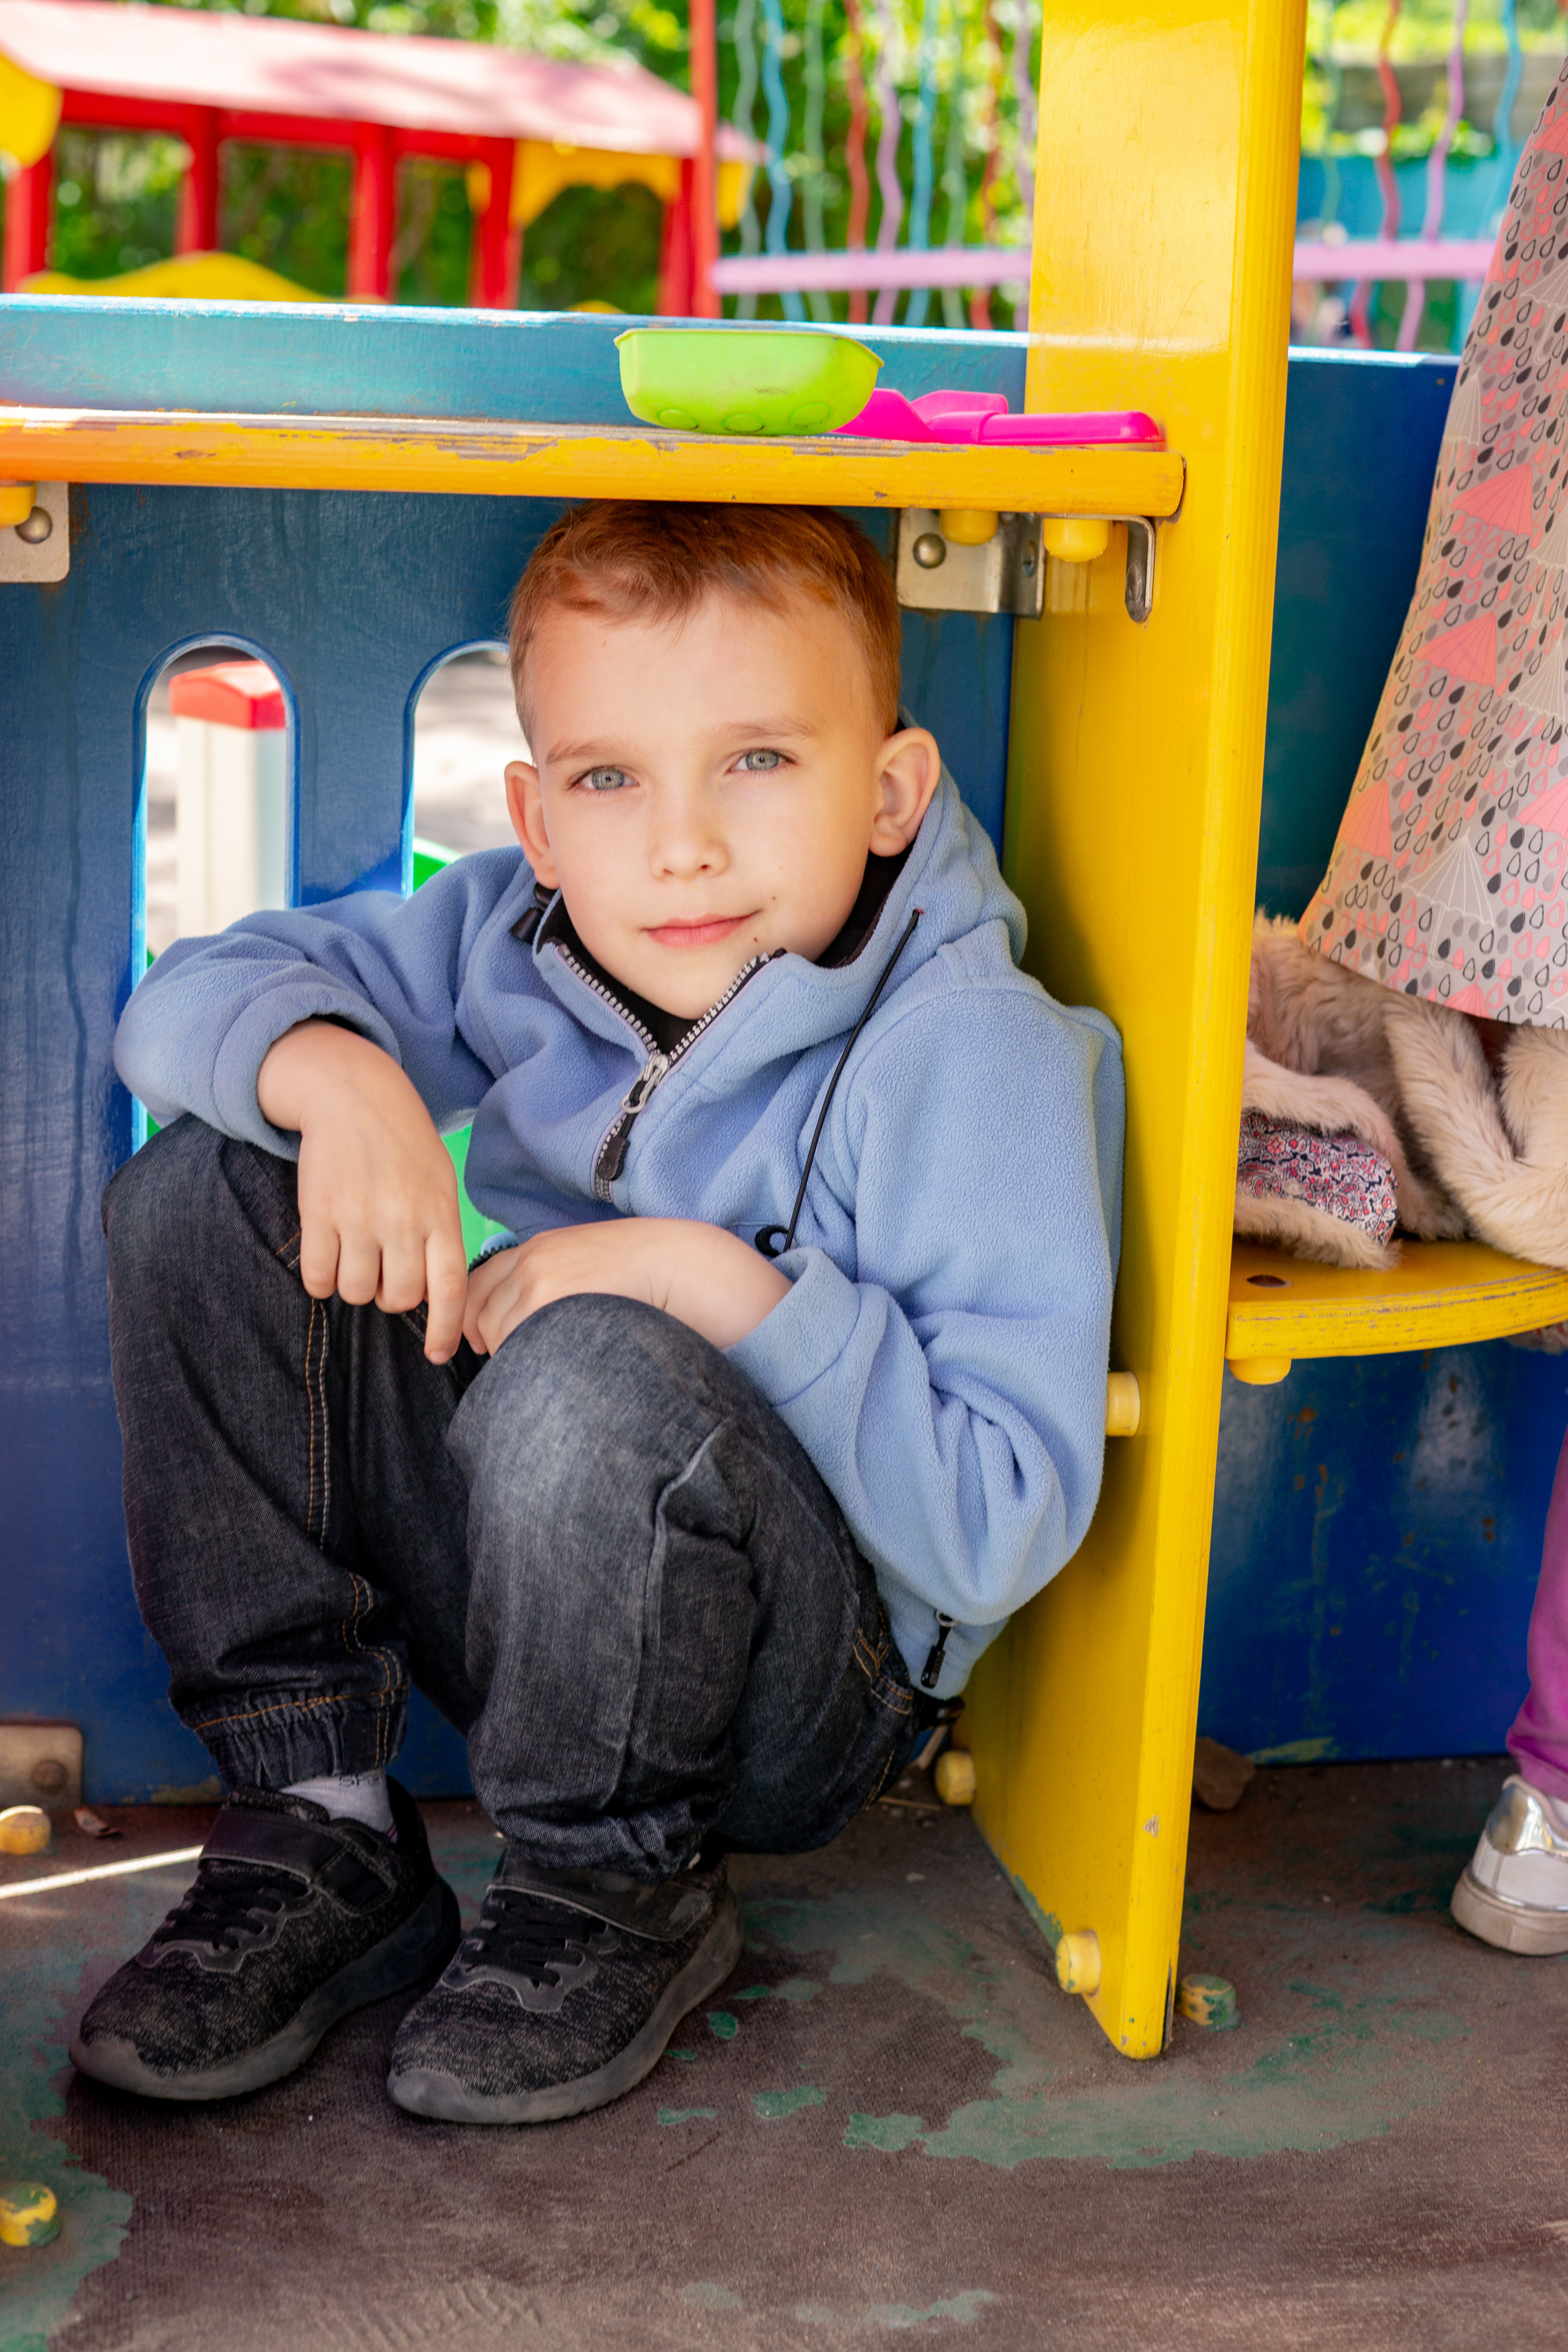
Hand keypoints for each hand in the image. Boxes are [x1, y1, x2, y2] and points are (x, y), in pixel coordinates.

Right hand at [257, 1021, 468, 1363]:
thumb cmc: (404, 1145)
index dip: (446, 1330)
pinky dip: (322, 1280)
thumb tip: (436, 1297)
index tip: (440, 1354)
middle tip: (385, 1269)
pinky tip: (329, 1257)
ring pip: (356, 1292)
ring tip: (357, 1254)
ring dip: (355, 1286)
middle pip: (398, 1298)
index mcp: (440, 1213)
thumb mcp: (440, 1183)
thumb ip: (442, 1236)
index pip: (449, 1289)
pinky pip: (318, 1278)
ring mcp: (359, 1217)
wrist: (354, 1095)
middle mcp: (402, 1219)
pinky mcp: (318, 1213)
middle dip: (391, 1296)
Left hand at [463, 1217, 789, 1358]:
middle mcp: (530, 1262)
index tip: (481, 1342)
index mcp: (536, 1249)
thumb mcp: (588, 1263)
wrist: (677, 1266)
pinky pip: (517, 1345)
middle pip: (482, 1315)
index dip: (475, 1319)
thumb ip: (554, 1282)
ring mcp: (537, 1282)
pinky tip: (555, 1370)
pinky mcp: (549, 1303)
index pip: (478, 1286)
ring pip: (497, 1335)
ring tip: (547, 1369)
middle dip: (493, 1344)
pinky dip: (527, 1364)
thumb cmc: (644, 1274)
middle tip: (519, 1366)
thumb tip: (528, 1325)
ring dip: (512, 1358)